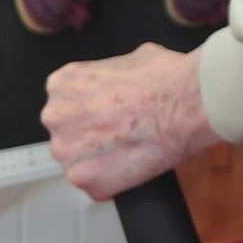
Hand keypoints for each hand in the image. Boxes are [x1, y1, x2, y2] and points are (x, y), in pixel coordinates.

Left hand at [42, 43, 222, 199]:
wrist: (186, 106)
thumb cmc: (164, 80)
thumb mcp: (132, 58)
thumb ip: (110, 76)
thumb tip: (120, 83)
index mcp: (63, 83)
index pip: (67, 100)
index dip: (92, 106)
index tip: (107, 111)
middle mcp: (56, 116)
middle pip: (69, 131)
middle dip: (91, 134)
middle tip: (121, 131)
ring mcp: (68, 152)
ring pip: (80, 160)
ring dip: (101, 159)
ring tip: (131, 148)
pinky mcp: (86, 180)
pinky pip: (96, 184)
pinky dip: (114, 180)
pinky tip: (134, 164)